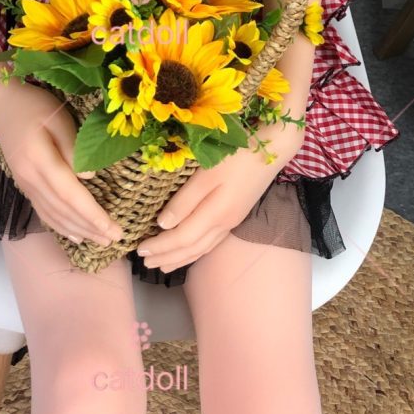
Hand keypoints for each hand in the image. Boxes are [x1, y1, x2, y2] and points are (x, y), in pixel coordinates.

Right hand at [0, 83, 125, 247]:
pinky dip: (60, 226)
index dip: (92, 215)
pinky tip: (75, 235)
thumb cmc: (36, 106)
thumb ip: (73, 147)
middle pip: (63, 210)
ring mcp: (25, 184)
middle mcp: (30, 178)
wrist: (4, 105)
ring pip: (53, 215)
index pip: (70, 194)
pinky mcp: (24, 186)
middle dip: (90, 228)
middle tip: (116, 240)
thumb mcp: (59, 118)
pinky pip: (43, 212)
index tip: (114, 229)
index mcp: (39, 160)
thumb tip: (90, 177)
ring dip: (78, 230)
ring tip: (101, 241)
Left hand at [135, 144, 283, 272]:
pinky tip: (189, 251)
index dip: (160, 246)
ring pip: (201, 249)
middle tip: (145, 262)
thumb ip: (185, 200)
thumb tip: (163, 225)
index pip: (181, 238)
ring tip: (163, 264)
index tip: (140, 249)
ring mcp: (232, 221)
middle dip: (167, 257)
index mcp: (215, 214)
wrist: (273, 149)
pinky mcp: (235, 215)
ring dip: (180, 258)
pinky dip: (195, 251)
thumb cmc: (236, 155)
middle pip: (191, 249)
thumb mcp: (207, 173)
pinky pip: (210, 243)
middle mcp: (224, 224)